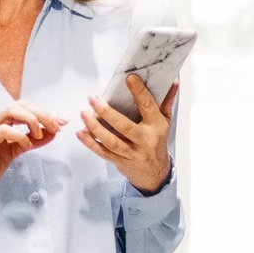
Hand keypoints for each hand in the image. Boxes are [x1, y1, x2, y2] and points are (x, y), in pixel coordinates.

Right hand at [0, 101, 61, 202]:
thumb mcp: (12, 152)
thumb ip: (29, 142)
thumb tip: (50, 134)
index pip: (23, 107)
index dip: (44, 112)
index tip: (62, 122)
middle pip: (19, 104)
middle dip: (41, 113)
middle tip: (57, 126)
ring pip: (10, 110)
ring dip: (31, 119)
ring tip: (40, 134)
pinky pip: (3, 130)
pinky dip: (19, 135)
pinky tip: (27, 145)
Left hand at [79, 76, 176, 194]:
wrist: (155, 174)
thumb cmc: (157, 142)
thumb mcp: (166, 122)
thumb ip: (166, 101)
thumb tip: (173, 81)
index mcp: (156, 127)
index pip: (148, 107)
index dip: (139, 92)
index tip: (129, 78)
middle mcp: (144, 140)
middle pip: (124, 126)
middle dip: (106, 112)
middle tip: (93, 99)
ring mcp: (131, 153)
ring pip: (111, 141)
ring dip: (95, 127)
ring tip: (84, 113)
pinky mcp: (119, 161)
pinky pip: (103, 152)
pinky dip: (90, 143)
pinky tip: (80, 133)